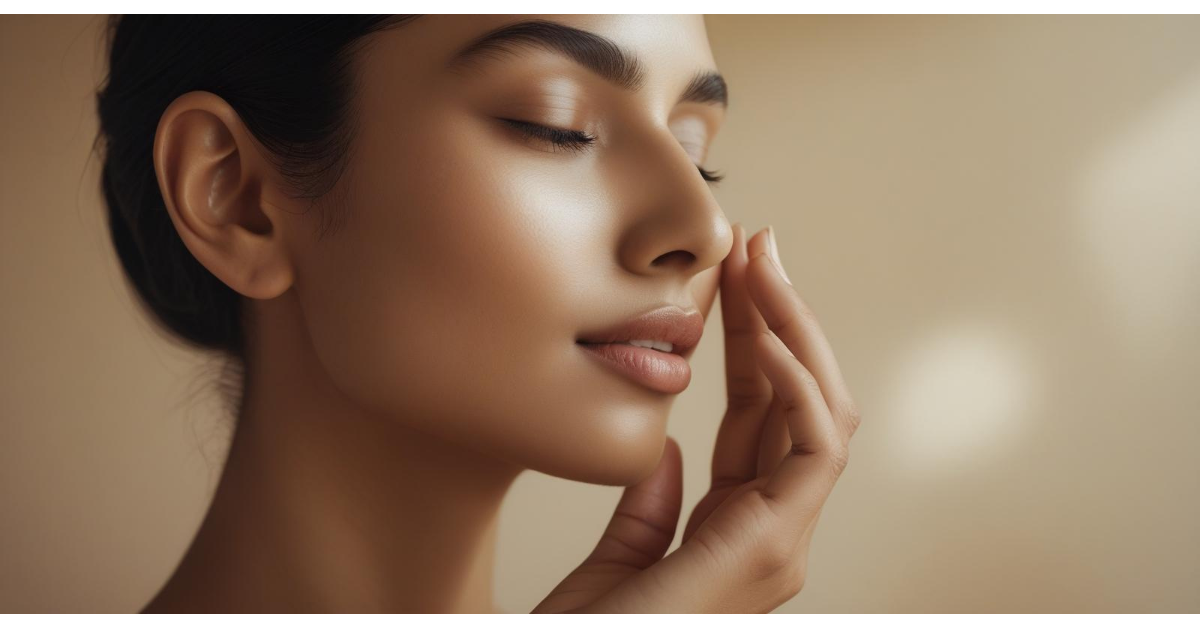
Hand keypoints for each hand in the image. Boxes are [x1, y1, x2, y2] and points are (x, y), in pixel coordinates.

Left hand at [533, 224, 860, 612]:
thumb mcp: (618, 560)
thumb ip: (650, 508)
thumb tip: (667, 449)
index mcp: (735, 524)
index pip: (757, 412)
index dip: (751, 338)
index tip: (734, 274)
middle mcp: (771, 529)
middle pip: (795, 400)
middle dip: (782, 318)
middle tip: (761, 245)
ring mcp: (781, 540)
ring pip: (822, 413)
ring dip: (796, 333)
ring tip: (766, 267)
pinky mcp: (774, 547)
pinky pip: (814, 450)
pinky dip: (799, 387)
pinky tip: (764, 337)